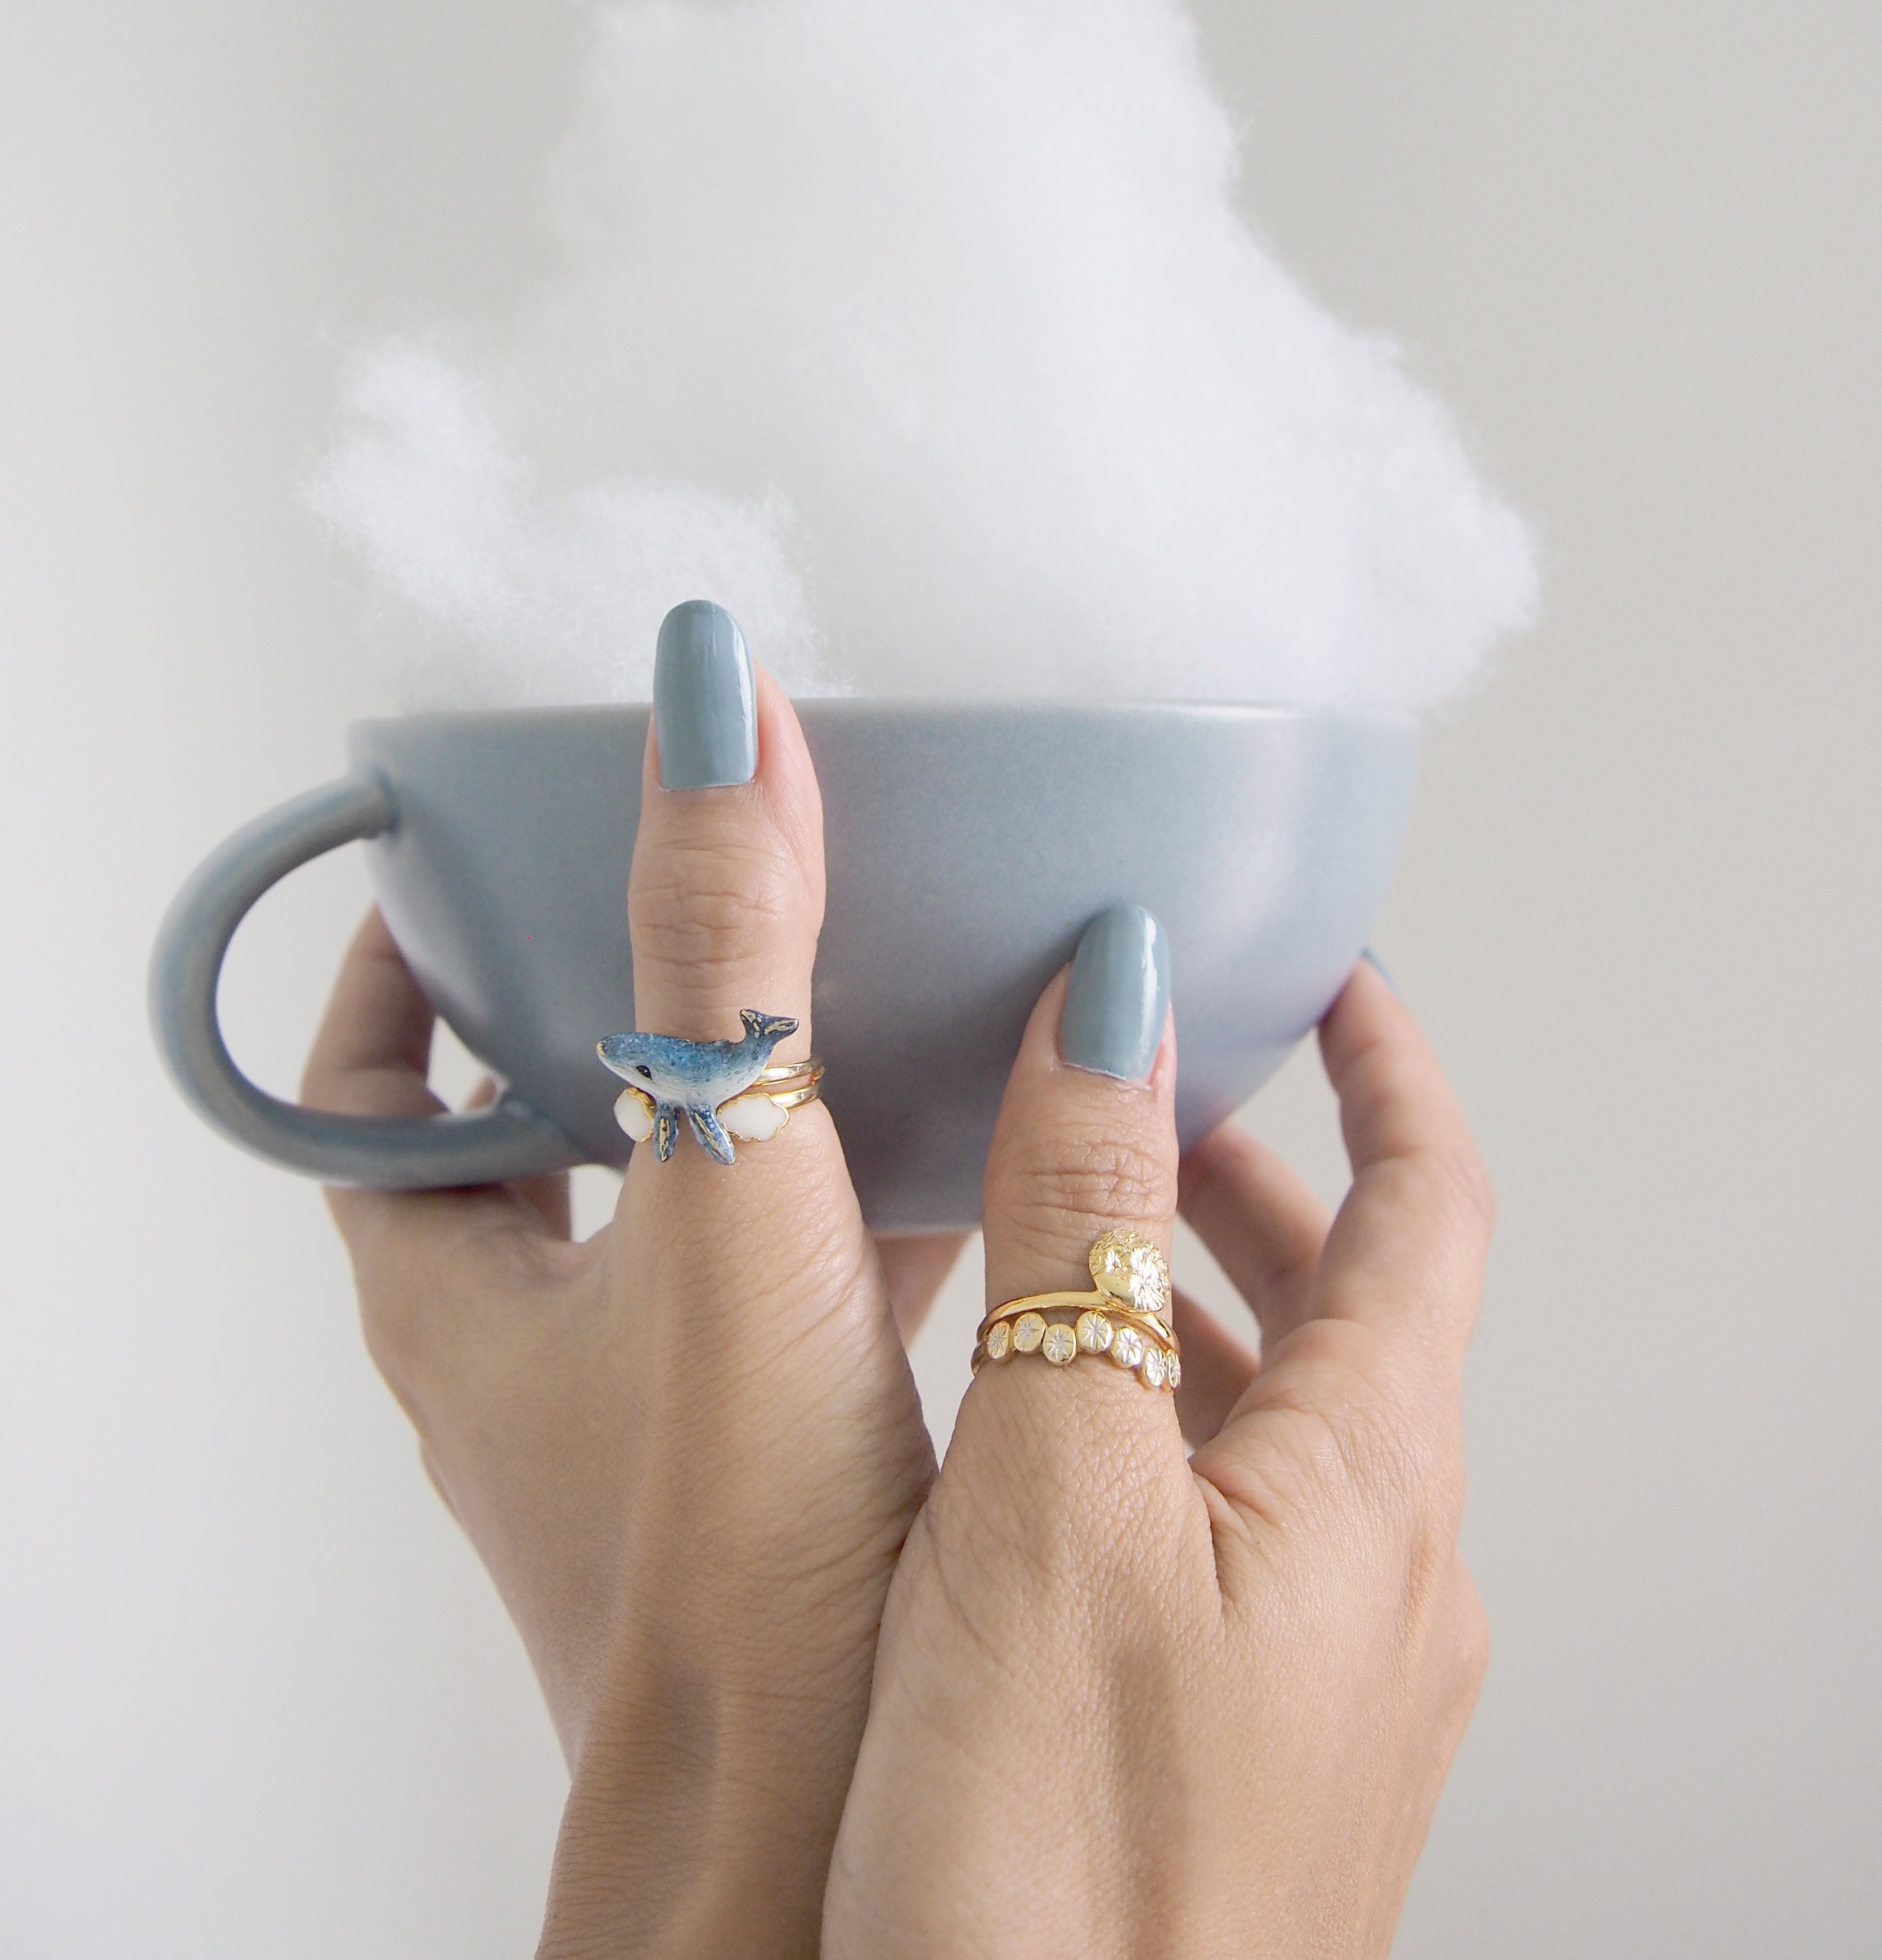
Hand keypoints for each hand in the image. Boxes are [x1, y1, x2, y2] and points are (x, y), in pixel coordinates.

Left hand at [306, 631, 961, 1957]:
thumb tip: (708, 702)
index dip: (405, 956)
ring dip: (753, 1089)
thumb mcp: (731, 1202)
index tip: (477, 847)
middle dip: (606, 989)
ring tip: (841, 965)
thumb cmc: (733, 1563)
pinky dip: (866, 1193)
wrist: (813, 1833)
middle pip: (528, 1120)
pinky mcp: (768, 1451)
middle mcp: (534, 1346)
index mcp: (455, 1289)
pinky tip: (982, 1136)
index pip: (365, 1085)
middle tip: (692, 873)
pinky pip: (802, 1278)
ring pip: (681, 1195)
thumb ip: (729, 951)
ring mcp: (651, 1402)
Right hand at [824, 947, 1492, 1958]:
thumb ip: (1079, 1236)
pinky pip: (1232, 1529)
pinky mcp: (1252, 1752)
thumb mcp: (1052, 1499)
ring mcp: (1324, 1673)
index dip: (1384, 1065)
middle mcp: (1381, 1574)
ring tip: (1052, 1243)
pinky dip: (1150, 1429)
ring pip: (1281, 1422)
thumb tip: (1124, 997)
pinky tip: (1031, 1459)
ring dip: (1185, 1300)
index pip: (1429, 1205)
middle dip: (1248, 1172)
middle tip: (1133, 1085)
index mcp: (1365, 1485)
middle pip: (1353, 1309)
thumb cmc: (1056, 1880)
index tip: (1328, 968)